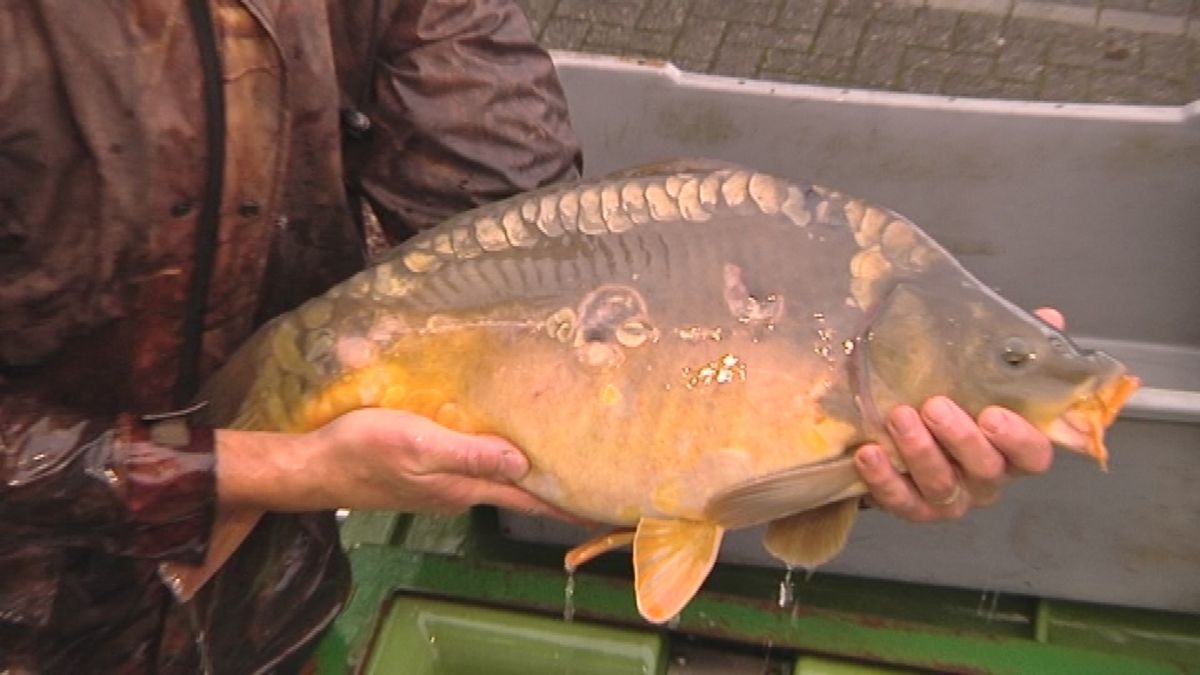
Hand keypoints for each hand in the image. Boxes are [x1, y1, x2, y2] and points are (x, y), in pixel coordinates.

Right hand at [217, 408, 567, 519]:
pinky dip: (494, 459)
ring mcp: (441, 486)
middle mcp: (459, 492)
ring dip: (525, 470)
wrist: (312, 468)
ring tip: (557, 452)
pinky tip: (499, 443)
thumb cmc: (362, 449)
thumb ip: (470, 453)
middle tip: (591, 471)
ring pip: (495, 477)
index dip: (565, 505)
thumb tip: (523, 463)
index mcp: (464, 487)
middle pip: (517, 490)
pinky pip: (471, 467)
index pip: (527, 499)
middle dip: (553, 484)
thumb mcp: (418, 443)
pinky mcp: (424, 474)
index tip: (603, 510)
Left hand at [852, 308, 1063, 521]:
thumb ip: (1016, 349)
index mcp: (1012, 449)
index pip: (1034, 455)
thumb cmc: (955, 399)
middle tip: (934, 406)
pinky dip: (883, 479)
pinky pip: (901, 500)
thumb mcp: (984, 371)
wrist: (902, 428)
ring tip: (899, 417)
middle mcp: (986, 478)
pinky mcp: (913, 507)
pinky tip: (869, 453)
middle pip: (986, 470)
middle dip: (960, 438)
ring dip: (919, 451)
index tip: (993, 414)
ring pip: (942, 485)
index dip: (1018, 439)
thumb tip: (1048, 318)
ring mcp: (951, 497)